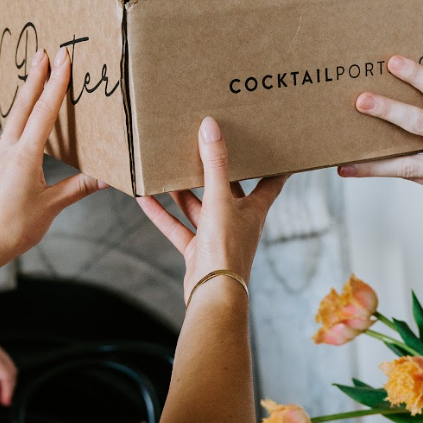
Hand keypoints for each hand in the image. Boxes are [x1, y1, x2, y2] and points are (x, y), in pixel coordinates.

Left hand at [0, 48, 105, 263]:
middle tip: (43, 54)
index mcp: (25, 154)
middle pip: (22, 106)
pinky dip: (3, 133)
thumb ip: (79, 187)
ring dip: (21, 100)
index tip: (62, 60)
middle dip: (35, 78)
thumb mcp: (53, 205)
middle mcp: (6, 149)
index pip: (45, 111)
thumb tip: (108, 177)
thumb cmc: (14, 228)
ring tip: (28, 84)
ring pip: (9, 121)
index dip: (55, 84)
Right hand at [137, 117, 287, 302]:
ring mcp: (217, 236)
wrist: (213, 294)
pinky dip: (162, 213)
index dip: (275, 165)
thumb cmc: (227, 249)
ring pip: (199, 207)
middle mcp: (238, 221)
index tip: (278, 147)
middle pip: (228, 190)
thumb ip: (215, 165)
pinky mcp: (198, 250)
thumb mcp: (220, 200)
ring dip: (183, 190)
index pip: (271, 181)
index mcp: (254, 210)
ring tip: (167, 166)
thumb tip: (211, 127)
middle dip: (216, 171)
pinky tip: (144, 198)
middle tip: (207, 145)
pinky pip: (178, 227)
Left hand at [338, 41, 422, 224]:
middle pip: (420, 124)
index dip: (417, 76)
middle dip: (389, 111)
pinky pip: (409, 176)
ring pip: (407, 163)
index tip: (393, 62)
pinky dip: (381, 172)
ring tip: (344, 157)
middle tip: (362, 100)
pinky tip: (354, 169)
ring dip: (374, 159)